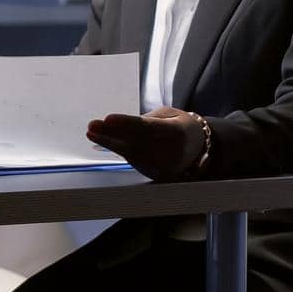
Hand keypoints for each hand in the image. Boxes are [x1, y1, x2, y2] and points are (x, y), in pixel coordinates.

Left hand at [85, 106, 205, 180]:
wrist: (200, 148)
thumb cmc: (179, 126)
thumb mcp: (168, 115)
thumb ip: (145, 120)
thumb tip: (119, 125)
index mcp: (178, 132)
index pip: (148, 128)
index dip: (127, 123)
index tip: (108, 118)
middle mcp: (173, 152)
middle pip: (136, 143)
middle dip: (112, 134)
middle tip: (92, 126)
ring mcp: (166, 167)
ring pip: (132, 154)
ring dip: (109, 143)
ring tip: (92, 132)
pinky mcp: (158, 175)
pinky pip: (133, 161)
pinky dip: (118, 150)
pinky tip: (104, 141)